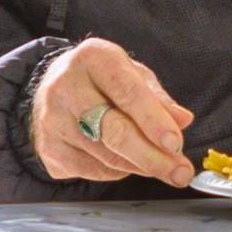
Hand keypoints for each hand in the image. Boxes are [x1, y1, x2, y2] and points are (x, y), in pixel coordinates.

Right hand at [29, 39, 196, 186]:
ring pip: (106, 156)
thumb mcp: (133, 76)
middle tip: (180, 172)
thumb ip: (158, 99)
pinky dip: (119, 172)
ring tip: (165, 168)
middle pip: (114, 131)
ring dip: (142, 167)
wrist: (55, 88)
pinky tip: (131, 164)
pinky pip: (92, 171)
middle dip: (152, 157)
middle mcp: (66, 86)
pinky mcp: (48, 147)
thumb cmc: (102, 80)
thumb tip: (182, 121)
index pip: (127, 93)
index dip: (154, 121)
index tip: (175, 143)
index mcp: (93, 58)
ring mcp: (52, 120)